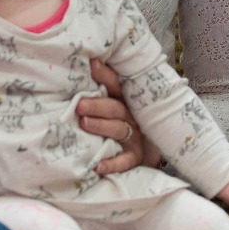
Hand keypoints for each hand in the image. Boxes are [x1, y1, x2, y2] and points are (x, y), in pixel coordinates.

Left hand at [80, 59, 161, 173]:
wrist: (148, 151)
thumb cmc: (122, 122)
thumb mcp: (115, 104)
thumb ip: (100, 90)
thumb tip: (81, 67)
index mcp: (125, 101)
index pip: (115, 85)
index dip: (104, 74)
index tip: (91, 64)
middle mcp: (131, 116)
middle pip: (115, 108)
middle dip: (97, 106)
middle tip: (79, 105)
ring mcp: (134, 137)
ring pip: (118, 130)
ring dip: (101, 127)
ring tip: (84, 124)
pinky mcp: (134, 157)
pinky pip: (124, 161)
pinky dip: (112, 164)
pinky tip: (98, 165)